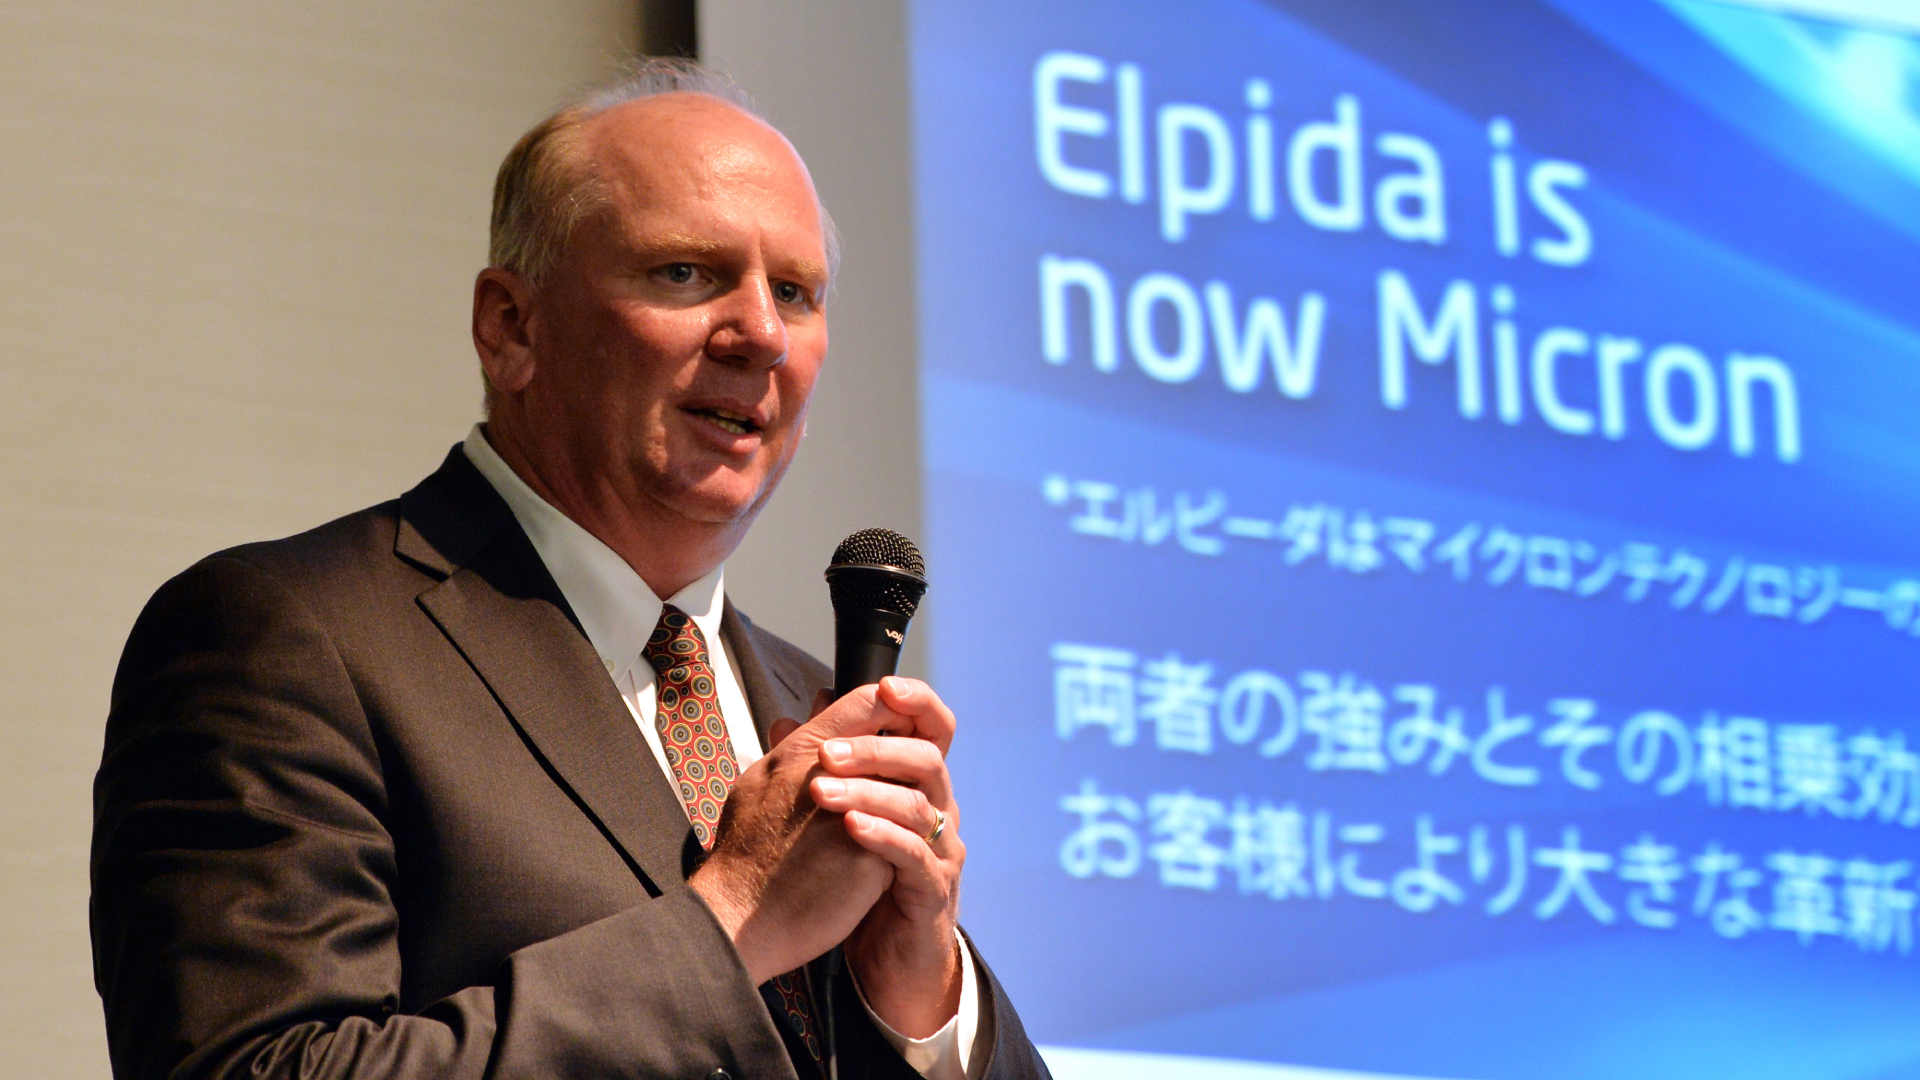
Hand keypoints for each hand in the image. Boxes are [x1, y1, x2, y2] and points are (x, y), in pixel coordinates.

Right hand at [688, 683, 899, 983]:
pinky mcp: (875, 858)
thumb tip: (811, 708)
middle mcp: (834, 776)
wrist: (740, 917)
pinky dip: (901, 837)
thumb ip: (795, 744)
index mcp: (804, 750)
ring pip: (908, 786)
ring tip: (895, 813)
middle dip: (908, 750)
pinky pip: (906, 835)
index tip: (895, 723)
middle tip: (905, 768)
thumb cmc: (746, 850)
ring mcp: (859, 815)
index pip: (866, 699)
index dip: (891, 704)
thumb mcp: (762, 780)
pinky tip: (891, 852)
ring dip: (907, 795)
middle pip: (896, 739)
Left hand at [806, 677, 965, 1038]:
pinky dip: (882, 835)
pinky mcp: (932, 889)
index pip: (933, 728)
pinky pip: (914, 854)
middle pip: (927, 759)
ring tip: (823, 791)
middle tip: (827, 752)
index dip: (918, 702)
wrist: (883, 956)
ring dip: (869, 790)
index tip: (884, 687)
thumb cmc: (862, 879)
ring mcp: (941, 850)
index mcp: (918, 784)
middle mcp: (938, 810)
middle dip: (877, 748)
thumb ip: (823, 766)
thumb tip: (790, 717)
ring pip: (919, 805)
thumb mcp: (840, 815)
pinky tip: (851, 827)